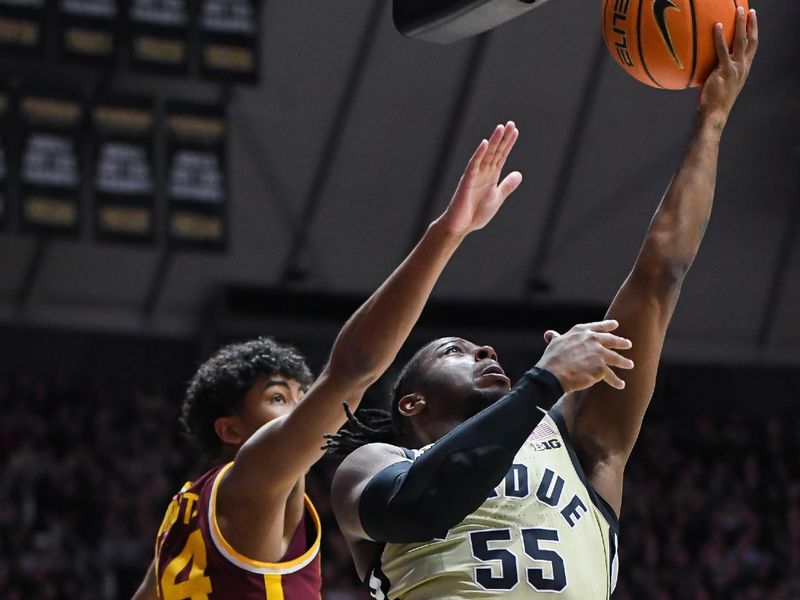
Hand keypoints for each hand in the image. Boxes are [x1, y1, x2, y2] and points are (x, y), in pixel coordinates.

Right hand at [436, 122, 522, 236]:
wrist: (462, 225)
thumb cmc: (477, 213)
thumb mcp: (497, 198)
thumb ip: (507, 185)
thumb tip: (519, 174)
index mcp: (491, 175)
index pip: (501, 155)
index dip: (508, 143)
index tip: (515, 130)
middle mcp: (483, 172)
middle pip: (495, 151)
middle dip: (503, 138)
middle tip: (510, 123)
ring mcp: (475, 175)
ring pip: (485, 155)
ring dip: (493, 141)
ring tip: (501, 128)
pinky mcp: (467, 181)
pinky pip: (474, 165)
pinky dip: (479, 154)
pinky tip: (485, 143)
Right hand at [536, 320, 633, 392]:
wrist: (553, 374)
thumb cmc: (552, 358)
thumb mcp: (554, 343)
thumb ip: (556, 337)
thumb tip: (549, 334)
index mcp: (581, 331)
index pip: (598, 327)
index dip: (608, 325)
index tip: (616, 324)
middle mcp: (593, 340)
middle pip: (612, 340)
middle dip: (622, 342)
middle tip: (629, 344)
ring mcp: (598, 354)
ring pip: (616, 358)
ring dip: (624, 362)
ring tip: (630, 364)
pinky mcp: (601, 369)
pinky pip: (612, 376)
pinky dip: (617, 381)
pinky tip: (621, 384)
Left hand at [699, 7, 757, 122]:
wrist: (715, 113)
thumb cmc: (715, 101)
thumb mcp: (722, 83)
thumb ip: (720, 72)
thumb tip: (707, 67)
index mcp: (744, 69)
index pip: (752, 47)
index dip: (754, 32)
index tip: (753, 20)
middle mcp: (743, 67)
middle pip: (751, 40)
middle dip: (751, 24)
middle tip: (750, 10)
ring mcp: (735, 68)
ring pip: (741, 41)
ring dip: (740, 24)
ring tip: (738, 10)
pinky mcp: (724, 71)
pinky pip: (722, 50)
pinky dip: (720, 37)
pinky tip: (717, 26)